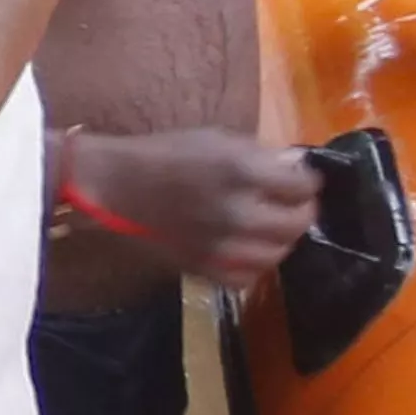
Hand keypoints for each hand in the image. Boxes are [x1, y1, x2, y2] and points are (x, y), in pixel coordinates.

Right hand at [61, 126, 318, 284]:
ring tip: (268, 228)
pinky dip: (253, 265)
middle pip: (298, 222)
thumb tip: (292, 169)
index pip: (304, 184)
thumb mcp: (214, 138)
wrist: (110, 188)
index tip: (297, 178)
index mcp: (242, 170)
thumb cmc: (160, 154)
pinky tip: (245, 251)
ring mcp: (224, 245)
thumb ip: (258, 155)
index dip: (305, 180)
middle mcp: (240, 211)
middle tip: (289, 204)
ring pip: (278, 253)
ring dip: (280, 239)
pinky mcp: (206, 268)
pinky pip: (248, 276)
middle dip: (299, 210)